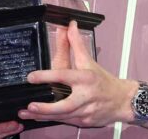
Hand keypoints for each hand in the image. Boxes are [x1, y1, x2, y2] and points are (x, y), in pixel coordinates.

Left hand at [17, 20, 133, 126]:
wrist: (122, 101)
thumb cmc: (103, 80)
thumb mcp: (90, 61)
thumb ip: (77, 44)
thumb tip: (69, 25)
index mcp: (86, 78)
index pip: (64, 76)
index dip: (47, 76)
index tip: (31, 77)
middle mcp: (86, 96)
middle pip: (65, 105)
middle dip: (47, 108)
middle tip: (30, 105)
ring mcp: (85, 111)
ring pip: (62, 116)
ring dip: (42, 115)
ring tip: (25, 113)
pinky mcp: (84, 122)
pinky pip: (64, 121)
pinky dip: (50, 120)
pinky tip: (37, 118)